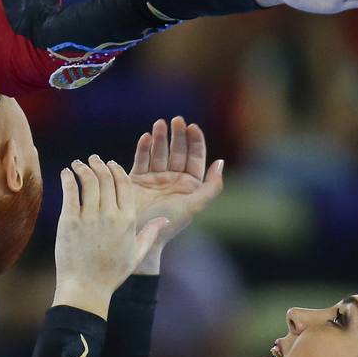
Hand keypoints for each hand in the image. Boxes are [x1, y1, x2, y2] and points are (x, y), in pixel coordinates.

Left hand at [52, 156, 168, 318]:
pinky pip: (70, 192)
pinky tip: (66, 173)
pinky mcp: (69, 221)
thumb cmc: (111, 274)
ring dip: (83, 168)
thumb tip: (165, 219)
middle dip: (99, 164)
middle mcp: (111, 215)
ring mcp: (89, 217)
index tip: (110, 164)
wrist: (86, 288)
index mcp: (128, 220)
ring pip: (89, 181)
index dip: (116, 170)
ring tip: (78, 164)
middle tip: (92, 159)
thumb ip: (150, 233)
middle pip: (106, 178)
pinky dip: (68, 178)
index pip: (124, 184)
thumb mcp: (136, 254)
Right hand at [128, 117, 223, 271]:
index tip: (192, 127)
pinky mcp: (137, 180)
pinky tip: (147, 137)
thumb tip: (220, 162)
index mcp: (189, 185)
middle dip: (177, 135)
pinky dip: (144, 149)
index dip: (195, 141)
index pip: (195, 157)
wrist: (140, 235)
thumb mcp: (195, 205)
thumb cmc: (169, 222)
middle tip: (176, 120)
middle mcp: (173, 180)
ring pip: (159, 153)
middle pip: (177, 151)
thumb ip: (212, 186)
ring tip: (159, 124)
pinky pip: (141, 160)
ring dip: (160, 138)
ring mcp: (154, 179)